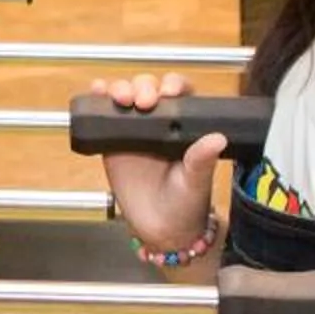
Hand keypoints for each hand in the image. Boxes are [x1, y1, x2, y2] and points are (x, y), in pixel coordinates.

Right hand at [88, 72, 227, 253]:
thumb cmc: (186, 203)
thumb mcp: (197, 180)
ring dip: (121, 88)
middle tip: (143, 101)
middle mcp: (160, 123)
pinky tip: (97, 92)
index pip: (180, 94)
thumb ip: (202, 160)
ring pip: (126, 96)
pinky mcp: (113, 142)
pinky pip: (104, 116)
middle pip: (149, 89)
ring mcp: (135, 131)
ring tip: (120, 98)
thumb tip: (217, 138)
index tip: (169, 92)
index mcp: (185, 127)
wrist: (161, 228)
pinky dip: (98, 99)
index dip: (173, 85)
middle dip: (144, 86)